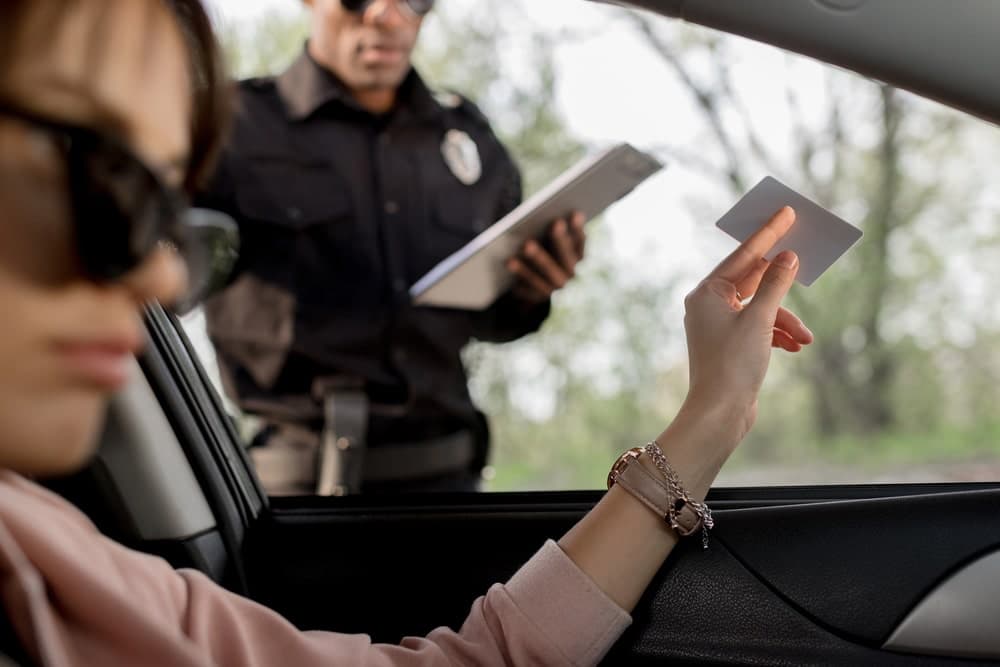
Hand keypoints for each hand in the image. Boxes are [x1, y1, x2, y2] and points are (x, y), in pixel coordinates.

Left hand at [506, 212, 585, 303]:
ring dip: (538, 257)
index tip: (574, 213)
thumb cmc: (543, 251)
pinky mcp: (537, 297)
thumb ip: (556, 229)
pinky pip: (528, 287)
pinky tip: (510, 261)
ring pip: (546, 273)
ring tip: (525, 244)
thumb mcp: (551, 241)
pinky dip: (520, 275)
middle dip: (560, 240)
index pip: (580, 241)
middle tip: (555, 223)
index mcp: (578, 257)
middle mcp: (570, 275)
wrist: (534, 284)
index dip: (578, 229)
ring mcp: (554, 288)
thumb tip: (552, 211)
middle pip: (566, 257)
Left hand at [682, 206, 812, 440]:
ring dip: (785, 319)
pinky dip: (778, 333)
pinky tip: (795, 346)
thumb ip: (775, 284)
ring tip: (804, 337)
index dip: (768, 233)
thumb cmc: (734, 365)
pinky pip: (759, 327)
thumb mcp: (760, 320)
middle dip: (783, 286)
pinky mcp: (730, 344)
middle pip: (753, 280)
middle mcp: (708, 305)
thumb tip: (787, 257)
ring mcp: (718, 325)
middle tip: (806, 260)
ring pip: (761, 307)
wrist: (720, 414)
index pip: (744, 255)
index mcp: (707, 293)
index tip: (786, 211)